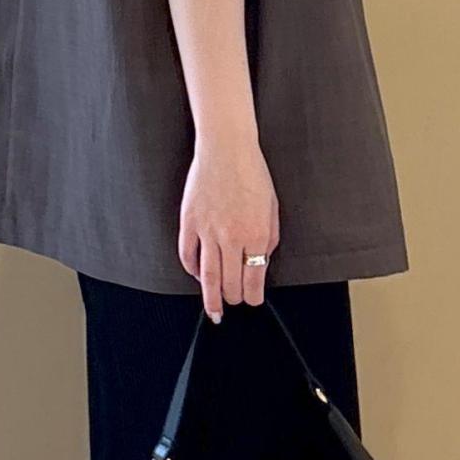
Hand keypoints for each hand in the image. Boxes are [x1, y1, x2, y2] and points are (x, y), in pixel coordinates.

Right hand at [178, 137, 279, 320]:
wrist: (226, 149)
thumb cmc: (253, 174)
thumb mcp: (272, 208)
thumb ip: (269, 238)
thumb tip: (262, 260)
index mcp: (256, 235)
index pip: (253, 279)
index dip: (253, 296)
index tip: (252, 301)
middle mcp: (231, 237)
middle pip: (230, 282)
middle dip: (234, 298)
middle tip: (234, 303)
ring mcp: (207, 231)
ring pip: (207, 276)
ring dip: (210, 298)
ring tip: (212, 310)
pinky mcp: (189, 222)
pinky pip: (187, 254)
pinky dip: (192, 270)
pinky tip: (196, 277)